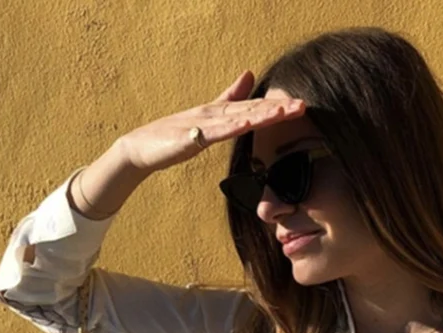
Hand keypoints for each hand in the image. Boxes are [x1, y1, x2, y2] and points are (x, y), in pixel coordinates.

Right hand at [116, 70, 306, 174]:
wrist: (141, 148)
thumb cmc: (172, 136)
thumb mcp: (206, 116)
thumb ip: (228, 97)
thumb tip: (248, 75)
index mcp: (219, 113)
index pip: (253, 109)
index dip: (277, 106)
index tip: (301, 105)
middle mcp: (213, 115)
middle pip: (249, 111)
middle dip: (276, 109)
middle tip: (301, 106)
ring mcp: (201, 125)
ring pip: (235, 119)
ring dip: (258, 114)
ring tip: (280, 111)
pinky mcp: (190, 139)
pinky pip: (211, 133)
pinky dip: (227, 127)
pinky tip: (244, 123)